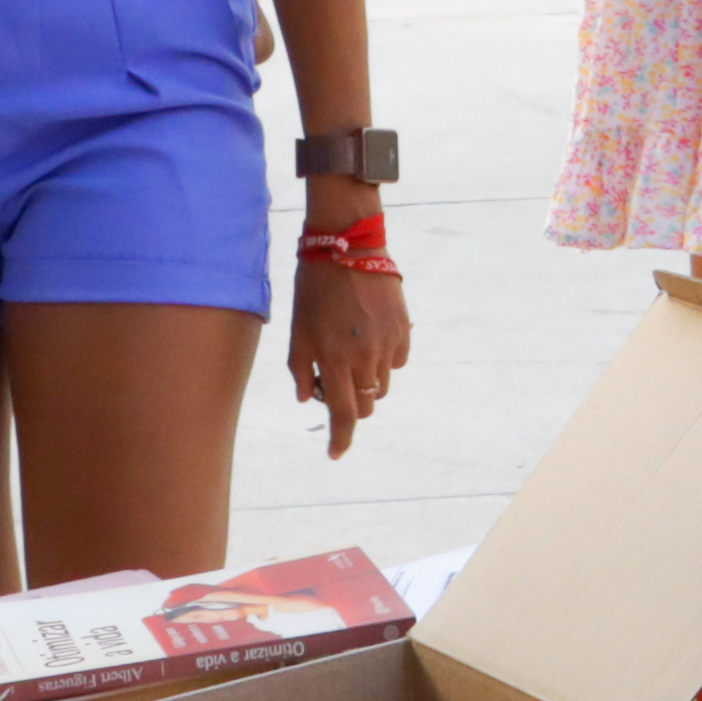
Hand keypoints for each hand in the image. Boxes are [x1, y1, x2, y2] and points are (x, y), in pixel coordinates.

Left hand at [287, 251, 406, 456]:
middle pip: (365, 405)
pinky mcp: (403, 330)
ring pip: (380, 385)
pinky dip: (381, 361)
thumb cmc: (315, 289)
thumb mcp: (297, 331)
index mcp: (335, 358)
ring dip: (365, 381)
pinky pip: (395, 362)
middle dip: (350, 404)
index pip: (342, 414)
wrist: (348, 246)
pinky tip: (367, 336)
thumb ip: (301, 369)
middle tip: (332, 380)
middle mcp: (366, 357)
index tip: (335, 454)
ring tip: (349, 351)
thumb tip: (310, 398)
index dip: (340, 439)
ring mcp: (388, 344)